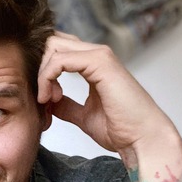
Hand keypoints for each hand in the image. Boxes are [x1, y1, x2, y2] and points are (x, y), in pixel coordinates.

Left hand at [37, 32, 179, 159]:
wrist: (142, 139)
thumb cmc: (121, 129)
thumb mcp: (84, 116)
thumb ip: (67, 105)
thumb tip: (49, 102)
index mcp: (94, 64)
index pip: (58, 49)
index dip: (42, 70)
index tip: (44, 99)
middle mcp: (97, 54)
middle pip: (52, 43)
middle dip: (38, 68)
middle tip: (43, 97)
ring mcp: (100, 55)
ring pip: (53, 46)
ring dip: (42, 74)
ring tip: (48, 99)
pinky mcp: (100, 62)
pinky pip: (59, 59)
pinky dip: (47, 77)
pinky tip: (51, 98)